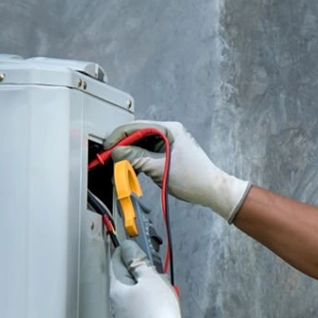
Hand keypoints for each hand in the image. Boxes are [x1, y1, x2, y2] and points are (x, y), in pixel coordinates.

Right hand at [109, 120, 250, 222]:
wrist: (211, 190)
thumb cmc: (195, 178)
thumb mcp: (160, 168)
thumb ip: (136, 159)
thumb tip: (117, 153)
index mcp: (169, 129)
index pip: (136, 127)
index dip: (119, 137)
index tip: (107, 148)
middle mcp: (168, 132)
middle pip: (136, 135)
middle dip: (122, 148)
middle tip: (110, 160)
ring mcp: (167, 143)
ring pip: (140, 145)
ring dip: (129, 156)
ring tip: (120, 168)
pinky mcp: (166, 153)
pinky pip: (146, 154)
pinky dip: (137, 162)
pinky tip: (131, 170)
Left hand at [109, 245, 192, 317]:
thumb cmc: (157, 309)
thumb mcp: (150, 277)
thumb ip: (138, 262)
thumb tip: (129, 250)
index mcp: (116, 289)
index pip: (115, 264)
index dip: (124, 252)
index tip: (132, 245)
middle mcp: (116, 304)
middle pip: (124, 279)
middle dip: (137, 270)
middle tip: (150, 265)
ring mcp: (126, 316)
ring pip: (133, 292)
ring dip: (144, 284)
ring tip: (159, 283)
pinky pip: (139, 304)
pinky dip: (148, 298)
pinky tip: (160, 299)